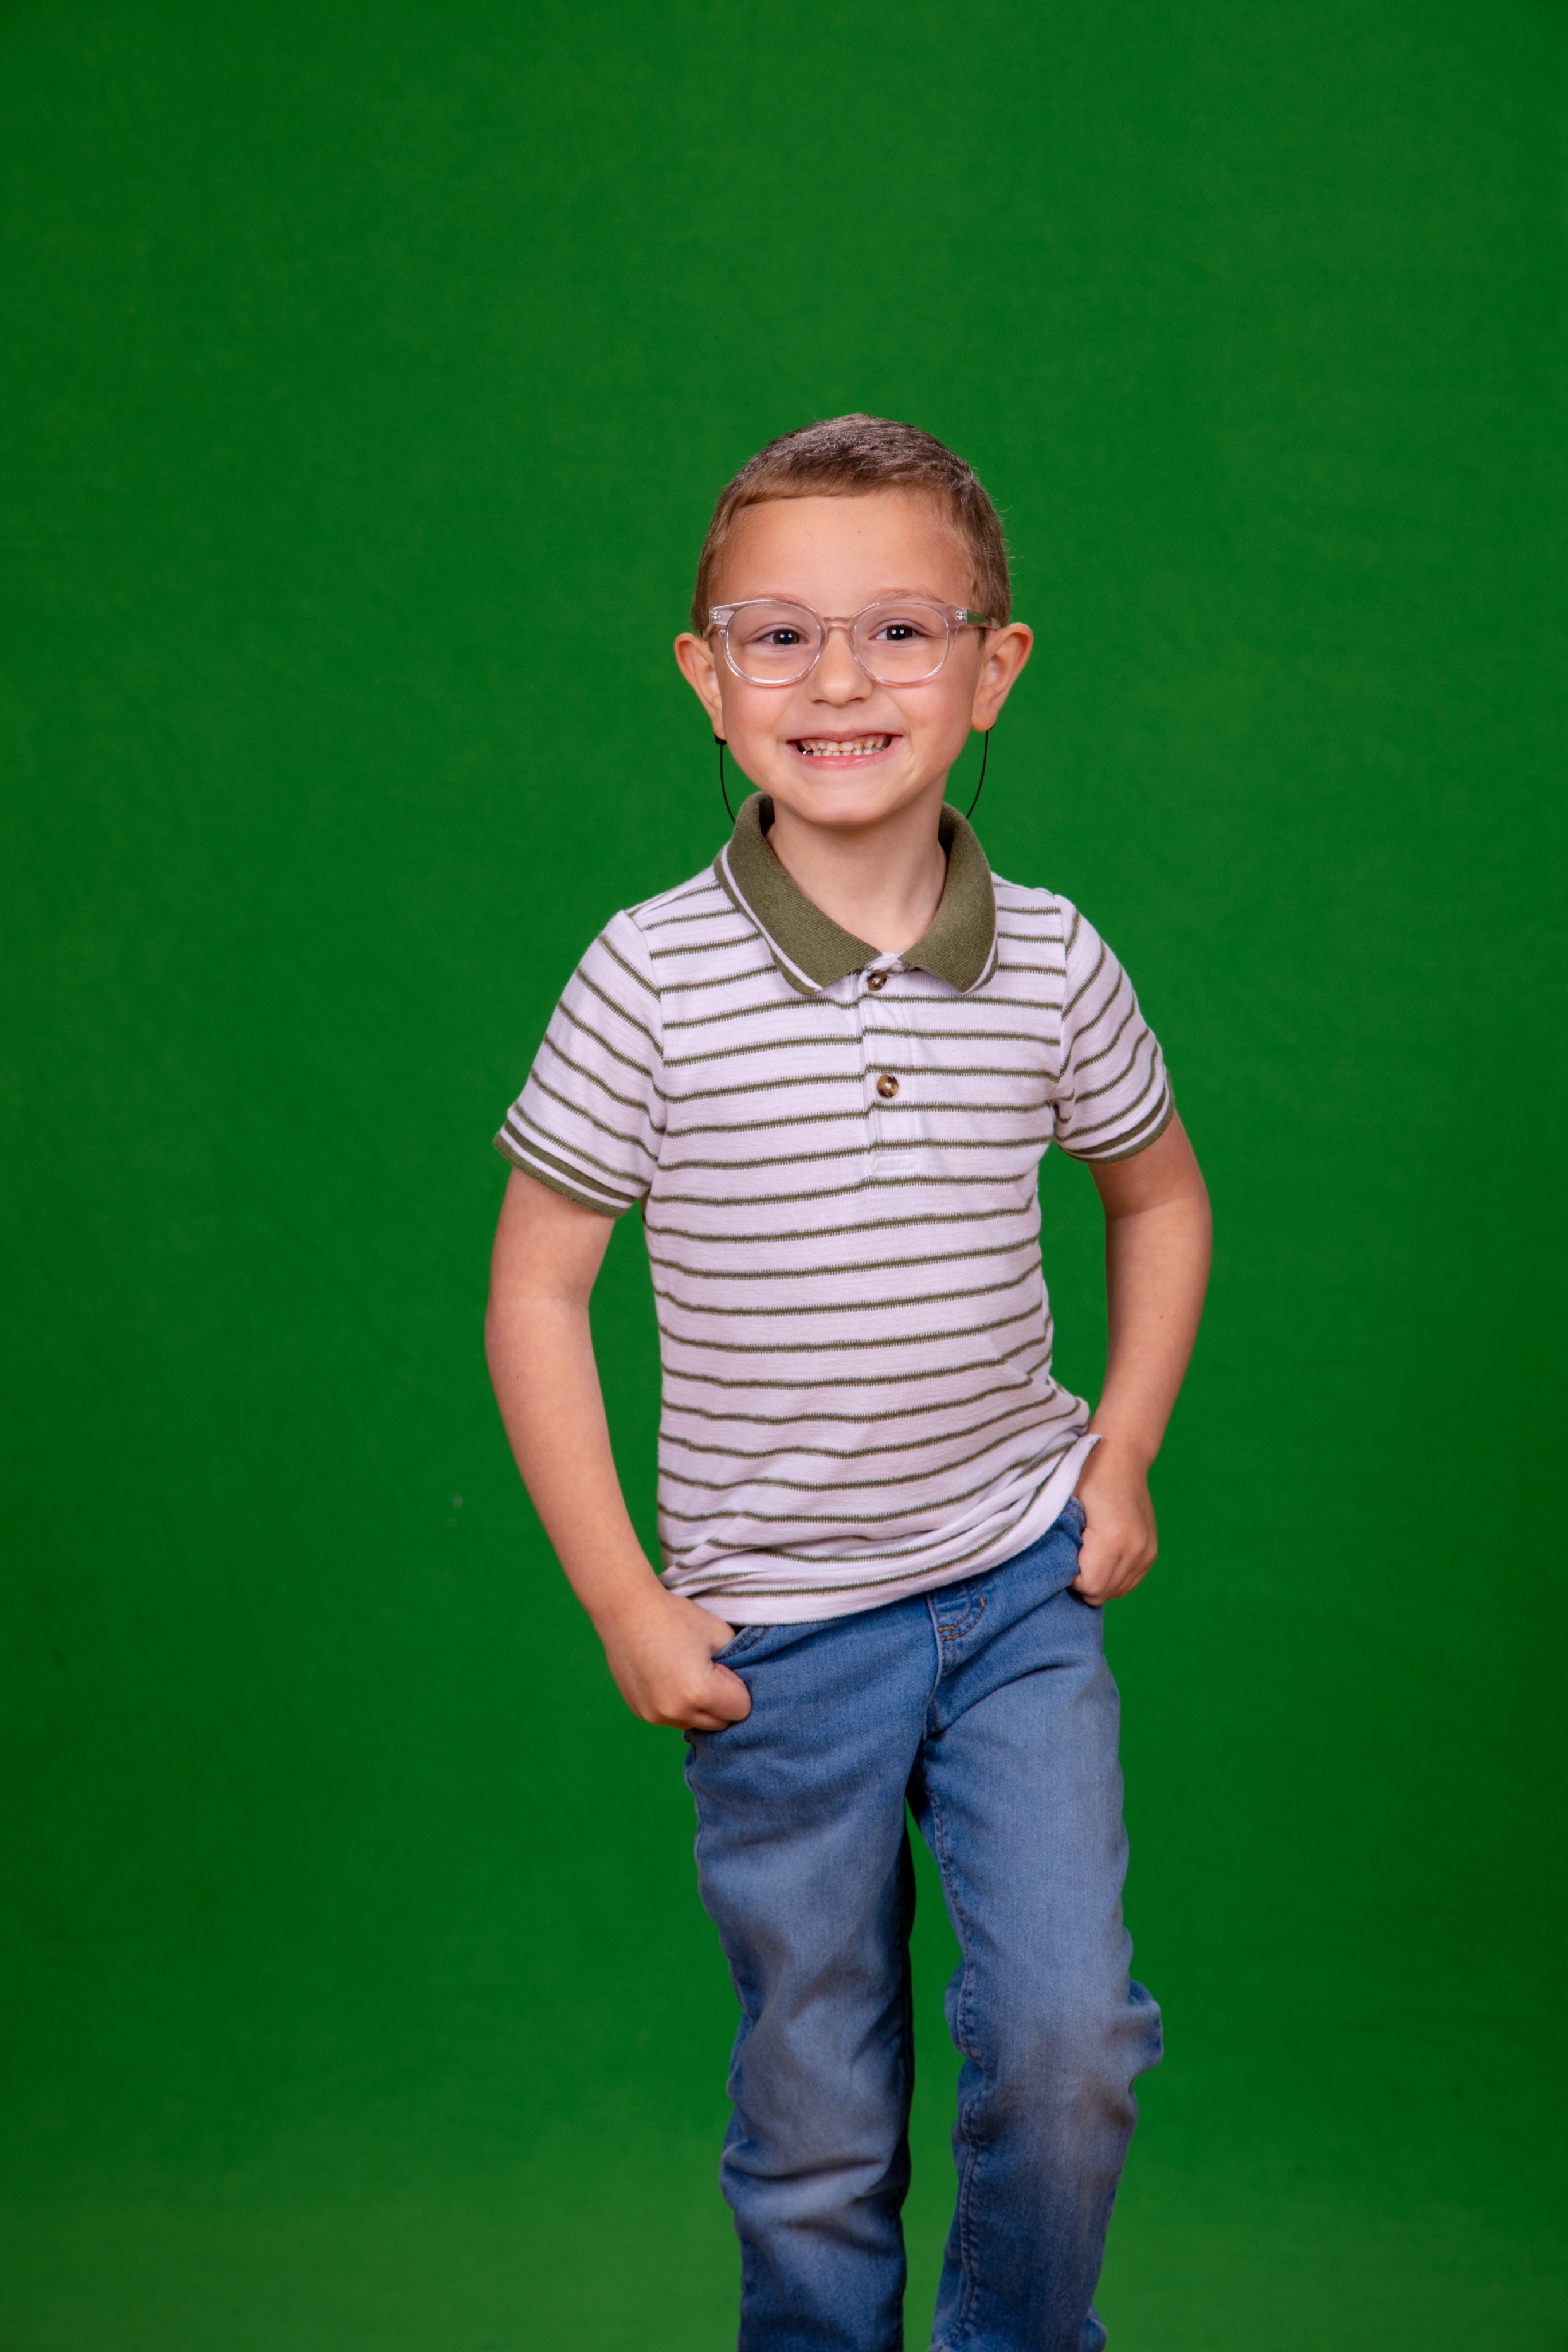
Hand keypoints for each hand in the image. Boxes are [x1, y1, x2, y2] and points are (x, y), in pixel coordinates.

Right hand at [595, 1579, 753, 1730]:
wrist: (626, 1610)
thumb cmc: (676, 1617)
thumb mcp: (720, 1634)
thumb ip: (738, 1664)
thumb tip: (743, 1683)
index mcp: (699, 1692)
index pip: (741, 1709)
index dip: (738, 1687)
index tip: (724, 1666)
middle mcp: (676, 1711)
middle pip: (719, 1723)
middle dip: (721, 1702)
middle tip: (707, 1669)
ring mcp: (655, 1715)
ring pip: (695, 1723)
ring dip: (698, 1707)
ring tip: (685, 1672)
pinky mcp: (640, 1712)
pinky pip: (672, 1718)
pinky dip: (677, 1705)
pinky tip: (667, 1676)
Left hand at [1071, 1436, 1157, 1606]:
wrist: (1121, 1457)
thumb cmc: (1086, 1477)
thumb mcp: (1066, 1507)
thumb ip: (1063, 1544)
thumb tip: (1055, 1575)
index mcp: (1113, 1538)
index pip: (1089, 1587)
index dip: (1070, 1578)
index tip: (1063, 1557)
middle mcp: (1135, 1549)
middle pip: (1103, 1593)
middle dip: (1083, 1582)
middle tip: (1071, 1556)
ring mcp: (1147, 1552)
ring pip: (1117, 1591)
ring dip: (1099, 1581)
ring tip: (1087, 1555)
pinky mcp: (1151, 1552)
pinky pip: (1129, 1582)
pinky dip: (1113, 1577)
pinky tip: (1101, 1557)